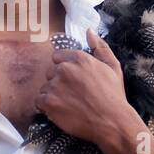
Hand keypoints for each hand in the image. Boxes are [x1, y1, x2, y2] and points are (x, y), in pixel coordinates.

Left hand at [35, 28, 130, 142]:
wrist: (112, 122)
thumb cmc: (114, 96)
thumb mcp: (113, 67)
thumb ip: (100, 47)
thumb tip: (89, 31)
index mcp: (79, 58)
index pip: (57, 57)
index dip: (65, 70)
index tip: (73, 81)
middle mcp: (65, 69)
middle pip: (50, 72)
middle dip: (58, 82)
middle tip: (73, 95)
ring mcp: (55, 86)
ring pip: (45, 87)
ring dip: (53, 95)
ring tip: (69, 105)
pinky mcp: (49, 102)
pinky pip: (39, 101)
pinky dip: (46, 107)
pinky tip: (61, 111)